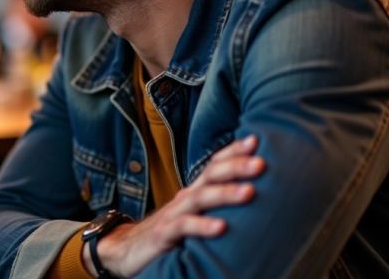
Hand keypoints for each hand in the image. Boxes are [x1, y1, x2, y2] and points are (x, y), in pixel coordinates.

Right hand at [95, 135, 265, 276]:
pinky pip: (183, 227)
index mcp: (194, 192)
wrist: (126, 249)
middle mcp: (185, 198)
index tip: (256, 140)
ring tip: (249, 192)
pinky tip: (222, 227)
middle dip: (236, 166)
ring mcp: (173, 214)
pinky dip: (202, 226)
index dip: (233, 151)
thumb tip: (252, 197)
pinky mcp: (163, 234)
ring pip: (200, 198)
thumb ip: (214, 206)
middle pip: (210, 175)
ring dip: (225, 193)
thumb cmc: (169, 233)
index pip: (214, 165)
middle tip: (261, 163)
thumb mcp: (193, 215)